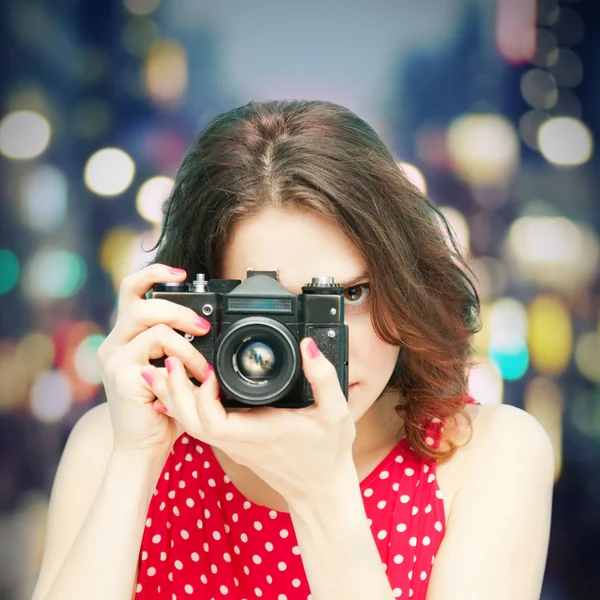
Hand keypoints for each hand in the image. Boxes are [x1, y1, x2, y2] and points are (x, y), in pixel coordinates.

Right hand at [96, 263, 212, 458]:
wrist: (144, 444)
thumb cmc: (161, 404)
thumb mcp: (170, 366)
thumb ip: (177, 342)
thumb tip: (205, 323)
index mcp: (126, 334)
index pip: (130, 289)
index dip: (153, 274)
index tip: (181, 273)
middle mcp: (115, 343)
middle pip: (142, 307)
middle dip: (180, 312)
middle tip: (204, 328)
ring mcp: (114, 361)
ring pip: (155, 332)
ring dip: (189, 349)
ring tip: (203, 370)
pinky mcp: (121, 380)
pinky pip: (159, 362)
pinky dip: (183, 371)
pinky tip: (190, 385)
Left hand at [143, 337, 356, 502]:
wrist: (320, 491)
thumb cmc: (327, 455)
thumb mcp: (336, 413)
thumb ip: (325, 378)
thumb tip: (309, 346)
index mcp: (258, 434)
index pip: (214, 421)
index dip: (203, 396)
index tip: (207, 370)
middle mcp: (238, 441)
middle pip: (190, 421)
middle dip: (175, 391)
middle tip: (171, 358)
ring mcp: (233, 444)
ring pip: (191, 424)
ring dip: (175, 397)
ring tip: (164, 369)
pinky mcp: (234, 443)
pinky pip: (200, 426)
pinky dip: (185, 407)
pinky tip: (178, 391)